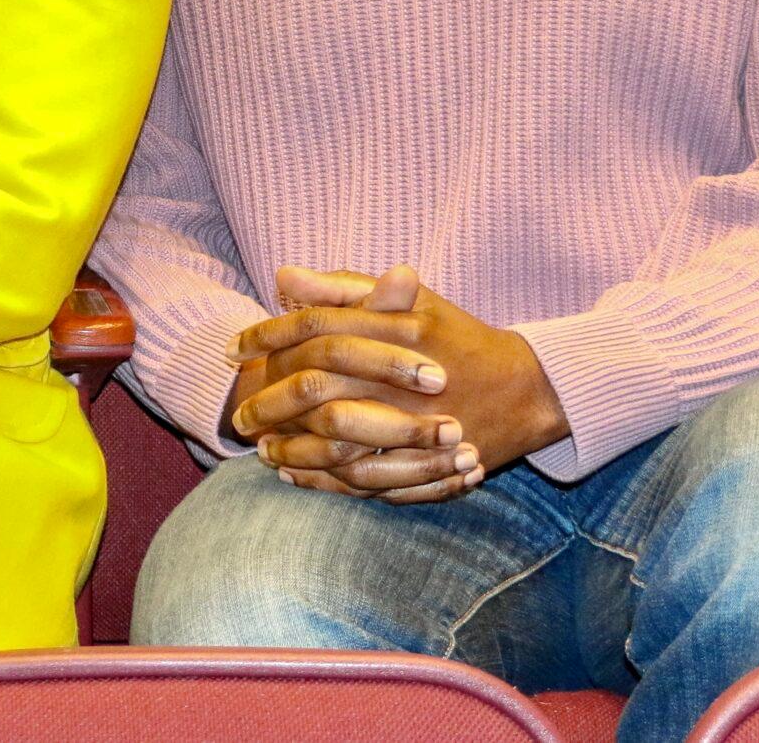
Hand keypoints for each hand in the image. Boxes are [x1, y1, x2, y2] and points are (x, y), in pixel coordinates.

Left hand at [237, 264, 570, 487]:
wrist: (524, 388)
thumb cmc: (457, 338)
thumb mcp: (409, 300)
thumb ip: (343, 288)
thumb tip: (283, 277)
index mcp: (394, 326)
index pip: (315, 327)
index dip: (267, 336)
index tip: (233, 348)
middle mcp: (400, 374)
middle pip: (317, 389)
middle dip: (270, 403)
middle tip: (240, 416)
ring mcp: (413, 423)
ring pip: (336, 442)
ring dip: (292, 448)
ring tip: (261, 451)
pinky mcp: (422, 463)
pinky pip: (363, 479)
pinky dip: (323, 480)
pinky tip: (294, 475)